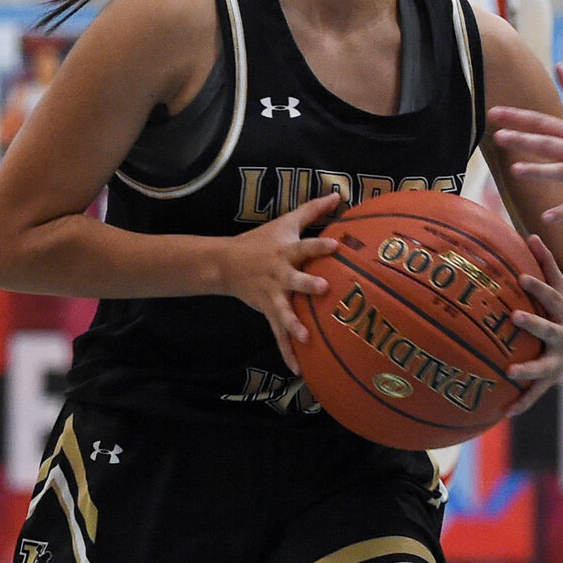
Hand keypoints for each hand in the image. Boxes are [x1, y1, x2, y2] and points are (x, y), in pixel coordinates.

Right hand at [220, 192, 340, 374]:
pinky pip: (279, 335)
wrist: (225, 264)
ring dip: (294, 325)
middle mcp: (279, 274)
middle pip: (295, 280)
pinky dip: (288, 352)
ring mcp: (272, 295)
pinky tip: (299, 369)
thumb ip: (313, 211)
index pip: (306, 247)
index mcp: (286, 252)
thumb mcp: (285, 223)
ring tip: (306, 338)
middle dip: (307, 285)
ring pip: (284, 312)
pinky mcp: (268, 311)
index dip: (320, 246)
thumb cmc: (261, 241)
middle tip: (324, 289)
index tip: (336, 245)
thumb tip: (338, 194)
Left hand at [489, 66, 562, 220]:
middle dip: (523, 140)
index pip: (543, 121)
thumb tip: (558, 65)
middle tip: (498, 136)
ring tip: (516, 171)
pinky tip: (546, 217)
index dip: (518, 117)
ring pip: (561, 172)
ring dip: (539, 171)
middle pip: (548, 144)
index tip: (494, 113)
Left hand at [505, 235, 562, 412]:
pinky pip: (537, 392)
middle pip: (549, 328)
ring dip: (529, 368)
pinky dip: (522, 402)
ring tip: (509, 371)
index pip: (551, 295)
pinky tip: (505, 412)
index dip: (537, 286)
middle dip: (534, 323)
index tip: (520, 277)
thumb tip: (530, 233)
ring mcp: (560, 358)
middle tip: (514, 316)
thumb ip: (546, 262)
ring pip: (545, 365)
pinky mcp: (552, 377)